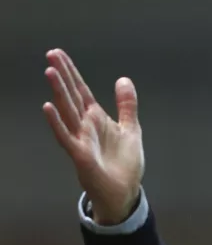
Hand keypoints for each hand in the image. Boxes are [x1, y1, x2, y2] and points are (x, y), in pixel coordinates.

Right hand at [42, 49, 143, 224]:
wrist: (125, 191)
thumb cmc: (125, 163)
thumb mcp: (131, 129)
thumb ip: (126, 105)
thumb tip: (123, 80)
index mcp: (96, 118)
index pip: (81, 91)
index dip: (72, 73)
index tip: (59, 54)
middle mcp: (85, 125)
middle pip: (71, 96)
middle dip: (63, 75)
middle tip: (51, 54)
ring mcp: (80, 139)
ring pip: (67, 111)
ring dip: (58, 92)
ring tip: (50, 72)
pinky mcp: (79, 154)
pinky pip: (66, 136)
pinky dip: (57, 122)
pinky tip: (48, 107)